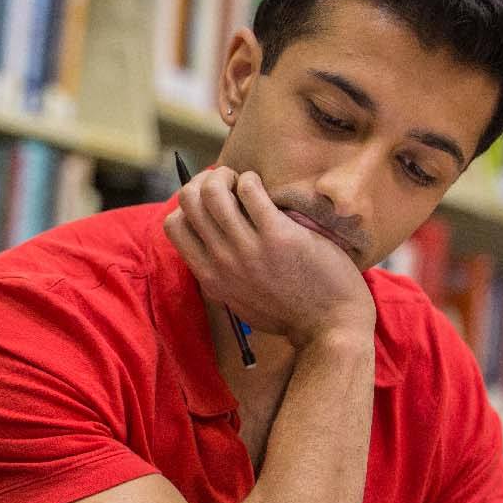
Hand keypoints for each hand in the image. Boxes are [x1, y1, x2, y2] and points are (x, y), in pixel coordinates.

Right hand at [163, 167, 374, 347]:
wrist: (329, 326)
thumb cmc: (288, 313)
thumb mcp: (239, 301)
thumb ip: (221, 276)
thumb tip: (211, 248)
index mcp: (210, 277)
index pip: (174, 226)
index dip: (189, 205)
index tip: (211, 204)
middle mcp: (222, 261)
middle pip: (188, 201)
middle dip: (205, 181)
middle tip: (228, 184)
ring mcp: (248, 249)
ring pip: (213, 192)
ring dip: (227, 176)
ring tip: (245, 183)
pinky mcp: (278, 235)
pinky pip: (250, 190)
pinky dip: (253, 180)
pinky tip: (266, 189)